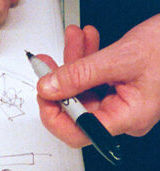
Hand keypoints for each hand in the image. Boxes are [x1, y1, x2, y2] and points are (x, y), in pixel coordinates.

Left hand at [36, 17, 159, 141]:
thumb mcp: (122, 57)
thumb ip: (82, 73)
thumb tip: (50, 87)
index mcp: (127, 118)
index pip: (78, 132)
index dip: (54, 115)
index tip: (42, 93)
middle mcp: (125, 115)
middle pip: (78, 108)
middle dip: (61, 81)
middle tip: (46, 63)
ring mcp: (125, 101)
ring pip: (86, 89)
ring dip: (75, 63)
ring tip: (72, 38)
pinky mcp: (125, 86)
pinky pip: (98, 78)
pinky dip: (89, 59)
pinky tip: (86, 40)